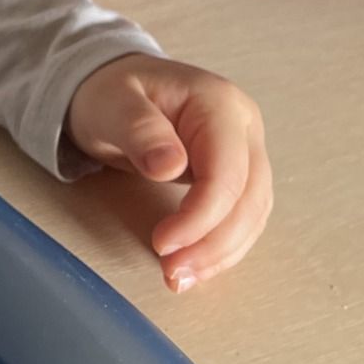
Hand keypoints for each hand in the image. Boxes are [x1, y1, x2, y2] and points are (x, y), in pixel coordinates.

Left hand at [67, 53, 272, 291]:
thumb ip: (140, 131)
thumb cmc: (111, 92)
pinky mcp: (235, 173)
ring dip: (222, 251)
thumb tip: (170, 166)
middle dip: (214, 243)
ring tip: (180, 277)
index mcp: (218, 104)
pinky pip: (241, 216)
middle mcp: (243, 127)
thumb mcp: (112, 104)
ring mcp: (244, 150)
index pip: (227, 172)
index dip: (201, 216)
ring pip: (253, 213)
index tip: (163, 243)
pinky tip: (194, 265)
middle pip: (249, 197)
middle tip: (173, 273)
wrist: (112, 87)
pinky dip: (221, 245)